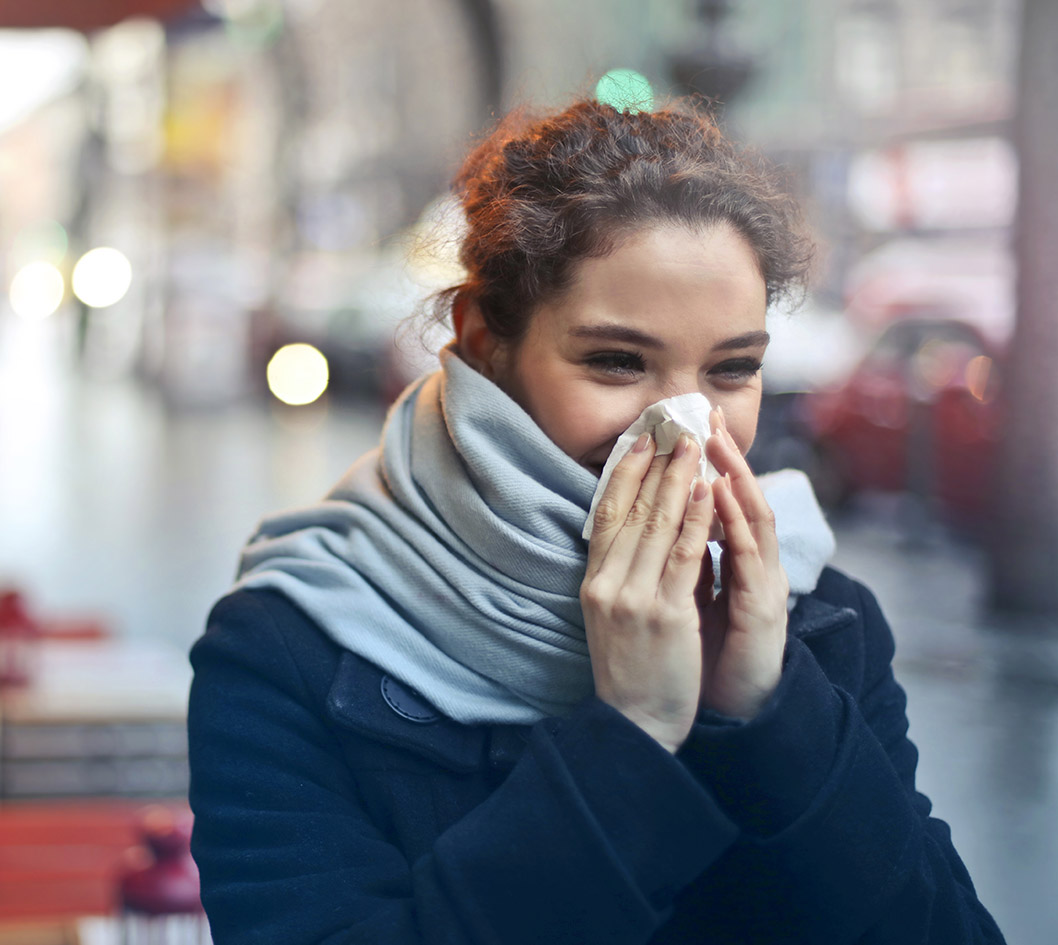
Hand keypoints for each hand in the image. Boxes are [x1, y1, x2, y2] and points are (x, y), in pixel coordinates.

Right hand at [581, 433, 713, 752]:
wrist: (635, 723)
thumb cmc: (630, 668)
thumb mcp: (610, 615)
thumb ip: (620, 573)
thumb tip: (639, 529)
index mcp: (594, 582)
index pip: (605, 514)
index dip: (623, 473)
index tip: (639, 440)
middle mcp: (608, 584)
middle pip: (632, 510)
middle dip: (655, 465)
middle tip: (674, 427)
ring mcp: (634, 598)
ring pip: (657, 525)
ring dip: (678, 480)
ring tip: (694, 446)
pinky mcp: (666, 615)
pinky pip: (684, 556)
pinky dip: (696, 520)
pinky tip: (707, 493)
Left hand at [699, 408, 788, 719]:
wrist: (728, 710)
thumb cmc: (708, 653)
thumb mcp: (692, 597)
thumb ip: (689, 560)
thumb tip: (666, 522)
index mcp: (738, 564)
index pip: (723, 504)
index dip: (710, 465)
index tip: (690, 427)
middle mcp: (755, 568)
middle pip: (742, 500)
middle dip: (725, 457)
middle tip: (707, 415)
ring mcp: (764, 587)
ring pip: (753, 520)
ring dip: (736, 477)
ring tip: (717, 441)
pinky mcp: (764, 610)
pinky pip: (749, 558)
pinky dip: (736, 522)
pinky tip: (725, 493)